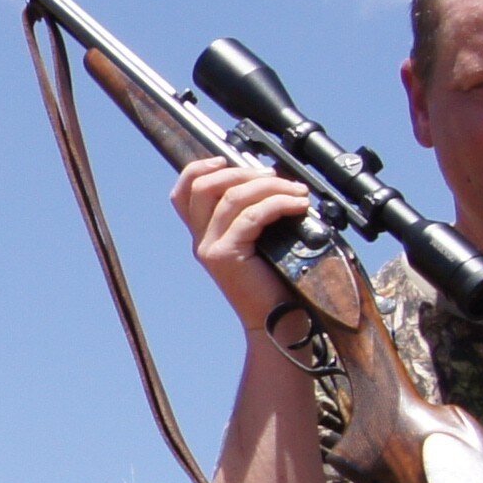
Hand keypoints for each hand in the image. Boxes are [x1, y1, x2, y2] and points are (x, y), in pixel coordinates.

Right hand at [173, 156, 317, 324]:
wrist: (278, 323)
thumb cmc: (276, 284)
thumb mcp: (259, 243)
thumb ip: (253, 216)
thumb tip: (270, 181)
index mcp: (205, 236)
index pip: (183, 193)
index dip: (199, 168)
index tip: (226, 159)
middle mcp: (201, 241)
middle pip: (203, 186)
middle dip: (242, 172)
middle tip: (276, 178)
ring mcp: (211, 249)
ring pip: (231, 196)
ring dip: (269, 186)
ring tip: (296, 192)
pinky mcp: (227, 256)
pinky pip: (252, 216)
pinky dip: (278, 203)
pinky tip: (298, 206)